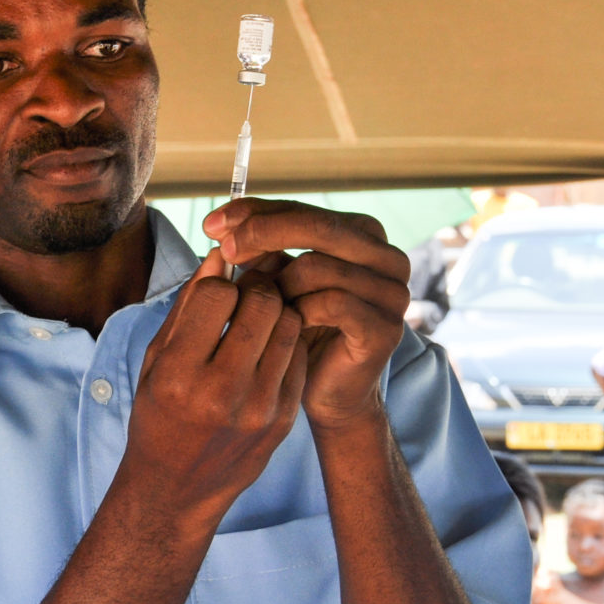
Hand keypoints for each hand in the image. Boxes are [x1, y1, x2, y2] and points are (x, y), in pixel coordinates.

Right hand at [122, 250, 306, 527]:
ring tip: (258, 316)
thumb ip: (187, 307)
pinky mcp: (284, 419)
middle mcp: (222, 391)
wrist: (177, 487)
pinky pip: (299, 355)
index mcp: (180, 373)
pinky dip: (286, 340)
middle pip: (263, 303)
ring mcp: (259, 407)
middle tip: (247, 291)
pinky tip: (267, 347)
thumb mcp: (158, 361)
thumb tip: (219, 255)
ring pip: (290, 324)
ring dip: (276, 309)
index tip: (216, 288)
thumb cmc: (159, 415)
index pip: (219, 293)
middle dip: (255, 287)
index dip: (220, 281)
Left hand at [203, 200, 410, 429]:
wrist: (327, 393)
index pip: (303, 209)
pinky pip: (333, 303)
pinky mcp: (385, 327)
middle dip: (263, 233)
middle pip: (317, 226)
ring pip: (318, 265)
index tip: (212, 225)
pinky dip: (300, 311)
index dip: (255, 212)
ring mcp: (392, 292)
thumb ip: (260, 248)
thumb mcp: (277, 279)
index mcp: (363, 235)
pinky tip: (285, 324)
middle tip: (225, 250)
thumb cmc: (300, 332)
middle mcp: (387, 257)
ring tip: (261, 305)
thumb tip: (219, 225)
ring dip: (278, 283)